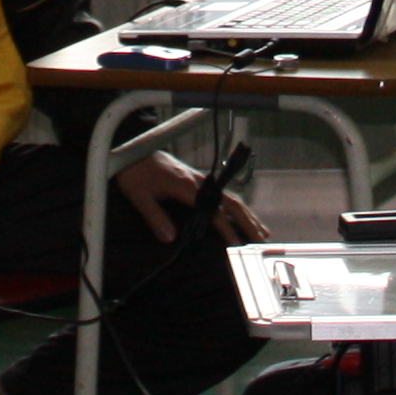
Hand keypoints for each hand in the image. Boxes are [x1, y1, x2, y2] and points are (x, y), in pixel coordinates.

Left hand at [116, 153, 264, 245]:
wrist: (133, 149)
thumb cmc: (135, 172)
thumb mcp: (139, 196)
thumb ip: (155, 217)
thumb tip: (170, 239)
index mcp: (186, 187)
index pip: (213, 211)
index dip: (226, 229)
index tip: (237, 245)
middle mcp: (198, 181)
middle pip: (230, 202)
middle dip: (248, 221)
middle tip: (263, 240)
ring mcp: (200, 179)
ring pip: (230, 196)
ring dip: (247, 214)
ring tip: (262, 231)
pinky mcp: (197, 178)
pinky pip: (223, 193)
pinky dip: (237, 206)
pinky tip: (243, 214)